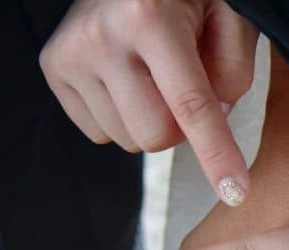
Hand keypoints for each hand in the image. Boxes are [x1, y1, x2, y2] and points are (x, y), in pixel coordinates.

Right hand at [40, 0, 257, 204]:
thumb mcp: (229, 14)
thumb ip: (234, 67)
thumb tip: (214, 118)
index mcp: (149, 16)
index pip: (190, 105)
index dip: (217, 154)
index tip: (235, 193)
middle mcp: (101, 35)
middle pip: (155, 136)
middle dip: (180, 127)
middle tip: (186, 86)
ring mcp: (70, 53)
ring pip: (127, 139)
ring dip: (150, 119)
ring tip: (152, 71)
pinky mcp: (53, 66)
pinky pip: (100, 132)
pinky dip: (122, 115)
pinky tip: (127, 76)